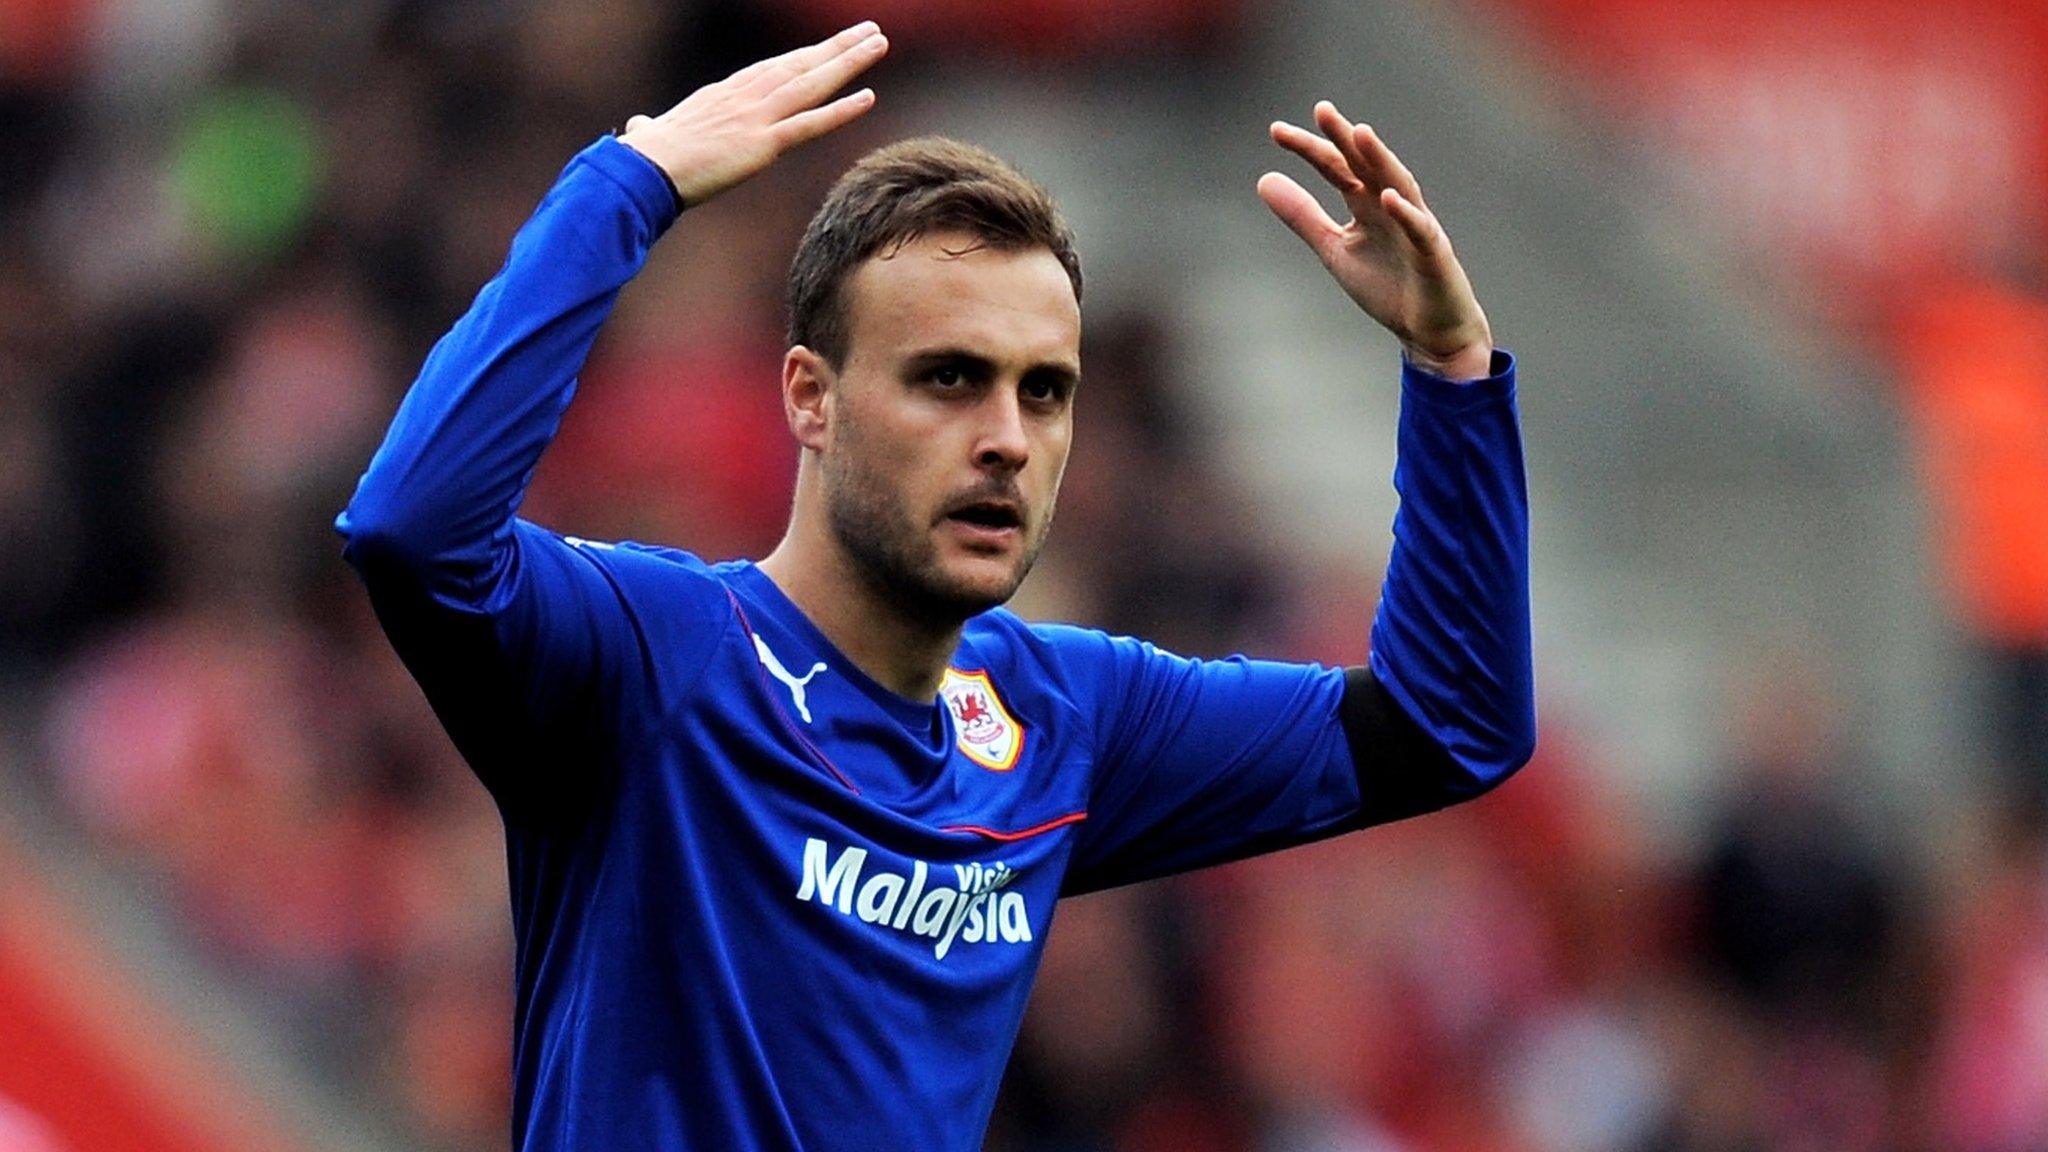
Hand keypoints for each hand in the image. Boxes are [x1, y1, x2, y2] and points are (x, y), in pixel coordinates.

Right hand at [617, 22, 889, 208]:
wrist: (642, 171)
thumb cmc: (642, 160)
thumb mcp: (651, 135)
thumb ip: (652, 128)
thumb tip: (638, 127)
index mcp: (721, 96)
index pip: (770, 71)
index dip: (802, 58)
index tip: (826, 48)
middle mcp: (743, 97)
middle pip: (798, 65)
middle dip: (835, 48)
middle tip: (868, 31)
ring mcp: (755, 118)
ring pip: (811, 83)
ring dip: (848, 62)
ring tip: (878, 43)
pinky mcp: (762, 144)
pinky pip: (809, 125)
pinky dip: (840, 111)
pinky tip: (868, 97)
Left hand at [1259, 102, 1492, 380]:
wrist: (1430, 330)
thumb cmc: (1387, 286)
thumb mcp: (1334, 249)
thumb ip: (1302, 216)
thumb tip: (1263, 179)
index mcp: (1365, 204)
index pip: (1336, 167)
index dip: (1309, 149)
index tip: (1276, 131)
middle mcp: (1391, 206)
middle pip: (1367, 165)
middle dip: (1345, 138)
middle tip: (1322, 110)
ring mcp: (1415, 226)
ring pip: (1398, 185)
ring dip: (1380, 160)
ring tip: (1360, 134)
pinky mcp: (1433, 254)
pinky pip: (1419, 230)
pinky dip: (1405, 213)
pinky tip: (1387, 197)